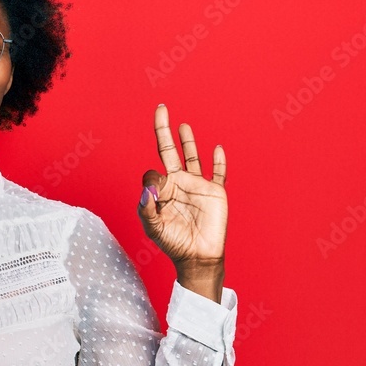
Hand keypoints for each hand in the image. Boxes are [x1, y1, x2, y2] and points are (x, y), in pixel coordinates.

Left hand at [137, 105, 227, 292]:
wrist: (197, 256)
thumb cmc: (172, 243)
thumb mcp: (152, 227)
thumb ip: (146, 207)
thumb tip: (149, 187)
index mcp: (161, 190)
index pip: (153, 172)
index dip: (153, 180)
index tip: (156, 194)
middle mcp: (178, 183)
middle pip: (170, 151)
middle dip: (164, 130)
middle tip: (161, 109)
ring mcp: (197, 186)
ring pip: (192, 157)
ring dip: (187, 141)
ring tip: (181, 125)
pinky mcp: (215, 192)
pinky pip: (218, 173)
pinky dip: (219, 161)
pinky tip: (217, 148)